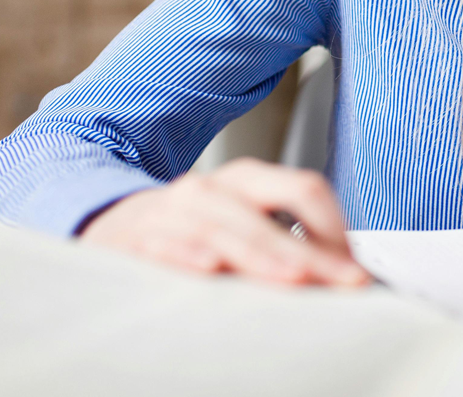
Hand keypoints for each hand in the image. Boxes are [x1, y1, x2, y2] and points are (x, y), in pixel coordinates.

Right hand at [79, 158, 371, 286]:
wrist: (109, 222)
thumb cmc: (191, 227)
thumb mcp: (241, 220)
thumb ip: (287, 238)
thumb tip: (342, 267)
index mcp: (246, 180)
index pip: (303, 189)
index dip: (334, 225)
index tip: (354, 263)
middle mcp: (211, 189)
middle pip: (268, 217)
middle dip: (311, 253)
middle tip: (344, 281)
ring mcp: (171, 212)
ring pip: (222, 229)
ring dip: (260, 255)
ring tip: (293, 276)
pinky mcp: (135, 239)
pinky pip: (163, 245)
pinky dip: (187, 255)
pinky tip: (210, 268)